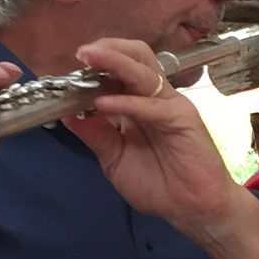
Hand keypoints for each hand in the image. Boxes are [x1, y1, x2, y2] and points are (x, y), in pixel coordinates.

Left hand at [62, 38, 241, 234]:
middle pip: (136, 56)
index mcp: (138, 106)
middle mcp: (154, 98)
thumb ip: (96, 136)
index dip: (94, 67)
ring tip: (88, 58)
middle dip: (107, 49)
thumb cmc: (159, 187)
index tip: (66, 72)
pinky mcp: (182, 117)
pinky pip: (151, 104)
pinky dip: (125, 102)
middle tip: (81, 53)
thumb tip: (67, 114)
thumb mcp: (115, 161)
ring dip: (114, 61)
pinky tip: (102, 105)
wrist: (192, 209)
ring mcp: (169, 105)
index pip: (118, 72)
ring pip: (143, 70)